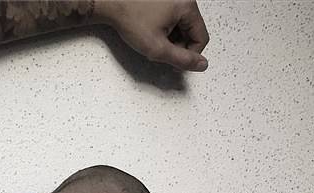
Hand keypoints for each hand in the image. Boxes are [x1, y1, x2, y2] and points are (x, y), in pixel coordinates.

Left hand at [95, 0, 209, 71]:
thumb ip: (182, 60)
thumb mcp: (158, 48)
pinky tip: (152, 32)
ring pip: (182, 27)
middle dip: (179, 46)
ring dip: (171, 39)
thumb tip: (202, 65)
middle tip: (161, 52)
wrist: (111, 3)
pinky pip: (173, 18)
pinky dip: (165, 29)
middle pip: (192, 32)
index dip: (190, 55)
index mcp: (187, 6)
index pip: (201, 38)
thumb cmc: (130, 19)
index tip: (175, 62)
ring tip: (154, 41)